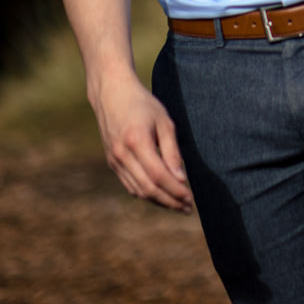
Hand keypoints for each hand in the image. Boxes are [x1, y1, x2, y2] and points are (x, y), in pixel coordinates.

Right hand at [88, 69, 192, 212]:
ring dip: (158, 201)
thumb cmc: (144, 105)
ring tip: (177, 204)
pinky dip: (145, 193)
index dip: (176, 191)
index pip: (159, 176)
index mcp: (137, 143)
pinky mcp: (112, 162)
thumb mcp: (164, 122)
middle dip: (169, 201)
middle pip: (148, 188)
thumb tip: (181, 179)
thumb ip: (172, 151)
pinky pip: (129, 185)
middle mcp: (122, 156)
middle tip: (187, 208)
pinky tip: (160, 194)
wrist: (112, 95)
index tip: (191, 199)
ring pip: (137, 190)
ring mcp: (114, 161)